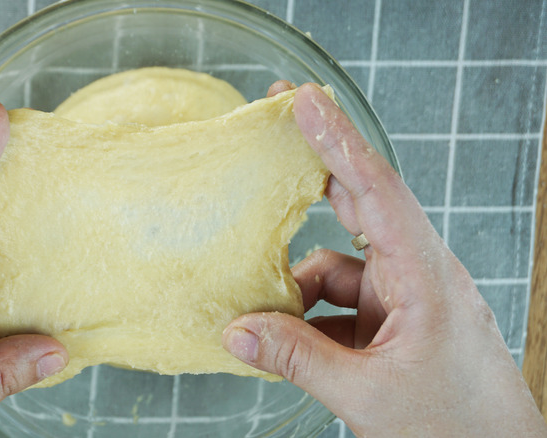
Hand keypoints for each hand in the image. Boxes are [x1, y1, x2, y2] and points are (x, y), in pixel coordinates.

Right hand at [223, 82, 546, 435]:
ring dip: (296, 284)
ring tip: (260, 314)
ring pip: (336, 265)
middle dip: (314, 169)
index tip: (304, 100)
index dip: (337, 142)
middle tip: (275, 125)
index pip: (377, 192)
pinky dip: (306, 315)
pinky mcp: (391, 321)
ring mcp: (404, 297)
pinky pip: (338, 300)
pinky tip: (282, 339)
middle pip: (359, 204)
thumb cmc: (455, 430)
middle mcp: (417, 274)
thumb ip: (295, 359)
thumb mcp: (366, 395)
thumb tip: (235, 333)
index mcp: (425, 278)